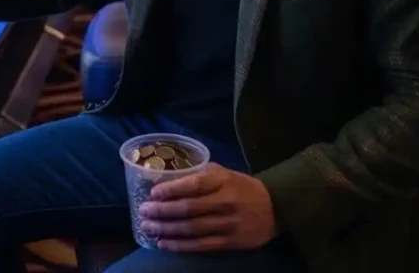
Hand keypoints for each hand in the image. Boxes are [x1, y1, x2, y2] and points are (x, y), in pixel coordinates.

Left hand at [138, 163, 276, 252]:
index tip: (153, 193)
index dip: (172, 189)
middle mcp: (225, 202)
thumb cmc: (242, 187)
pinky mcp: (230, 242)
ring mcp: (228, 224)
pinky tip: (164, 243)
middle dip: (163, 211)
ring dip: (166, 229)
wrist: (274, 209)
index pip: (194, 185)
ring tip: (148, 227)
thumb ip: (200, 175)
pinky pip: (201, 246)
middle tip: (144, 211)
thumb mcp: (224, 173)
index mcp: (223, 181)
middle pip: (189, 209)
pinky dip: (180, 245)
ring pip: (192, 229)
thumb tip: (168, 179)